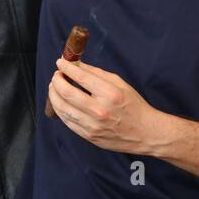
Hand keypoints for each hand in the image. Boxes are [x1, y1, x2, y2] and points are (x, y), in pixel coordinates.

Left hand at [48, 57, 172, 154]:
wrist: (144, 132)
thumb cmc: (133, 105)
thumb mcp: (119, 83)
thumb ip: (96, 73)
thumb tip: (76, 64)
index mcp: (109, 93)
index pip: (80, 77)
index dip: (66, 68)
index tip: (61, 62)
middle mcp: (99, 110)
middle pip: (66, 92)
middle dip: (56, 81)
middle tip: (56, 76)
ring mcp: (92, 125)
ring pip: (62, 108)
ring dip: (53, 95)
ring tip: (54, 88)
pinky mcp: (89, 136)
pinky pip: (67, 121)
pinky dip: (60, 110)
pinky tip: (60, 103)